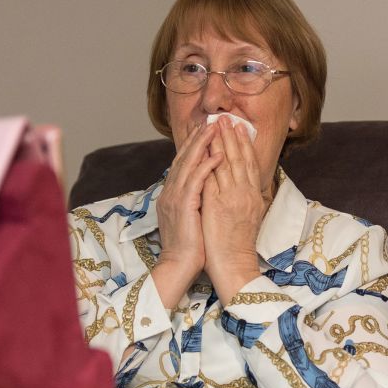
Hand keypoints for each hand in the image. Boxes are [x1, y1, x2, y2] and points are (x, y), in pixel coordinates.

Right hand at [155, 120, 221, 286]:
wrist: (178, 266)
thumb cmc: (190, 247)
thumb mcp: (190, 218)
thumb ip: (193, 200)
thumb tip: (204, 188)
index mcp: (171, 195)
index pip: (181, 164)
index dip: (192, 146)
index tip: (203, 131)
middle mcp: (170, 193)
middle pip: (182, 158)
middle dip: (197, 138)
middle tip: (210, 121)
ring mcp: (174, 198)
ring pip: (188, 164)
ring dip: (202, 144)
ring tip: (215, 129)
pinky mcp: (183, 206)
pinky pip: (196, 180)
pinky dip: (207, 165)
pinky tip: (218, 154)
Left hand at [201, 117, 268, 300]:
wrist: (234, 265)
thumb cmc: (237, 245)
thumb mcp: (246, 217)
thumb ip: (243, 198)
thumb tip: (240, 184)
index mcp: (253, 196)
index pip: (248, 163)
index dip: (243, 144)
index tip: (238, 127)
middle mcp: (245, 194)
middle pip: (239, 158)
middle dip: (232, 136)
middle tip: (226, 117)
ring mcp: (233, 198)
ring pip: (227, 164)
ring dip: (221, 142)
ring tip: (216, 125)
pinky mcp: (218, 204)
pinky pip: (213, 178)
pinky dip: (210, 161)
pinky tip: (206, 149)